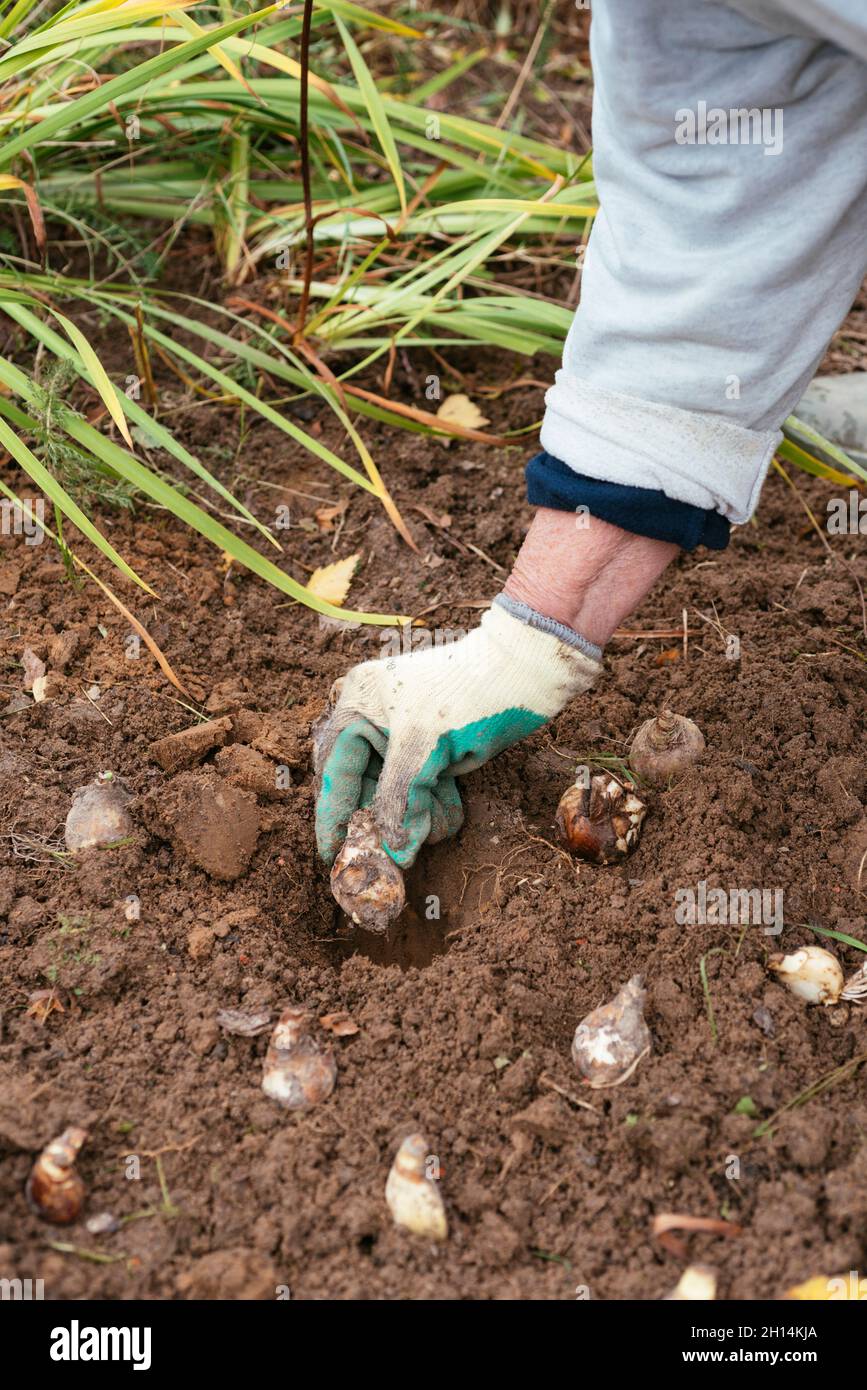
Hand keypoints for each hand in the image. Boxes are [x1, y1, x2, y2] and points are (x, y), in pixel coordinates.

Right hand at [313, 598, 601, 868]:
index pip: (335, 769)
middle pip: (364, 783)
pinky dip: (434, 802)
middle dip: (385, 815)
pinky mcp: (432, 746)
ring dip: (416, 812)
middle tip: (393, 850)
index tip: (332, 855)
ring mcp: (403, 732)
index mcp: (359, 704)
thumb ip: (398, 799)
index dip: (332, 815)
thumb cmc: (469, 693)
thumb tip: (393, 851)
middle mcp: (373, 717)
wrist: (525, 671)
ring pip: (395, 790)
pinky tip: (449, 807)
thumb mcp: (423, 745)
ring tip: (437, 823)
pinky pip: (420, 786)